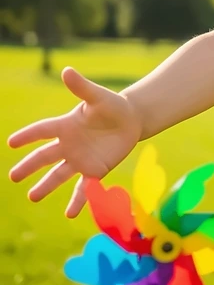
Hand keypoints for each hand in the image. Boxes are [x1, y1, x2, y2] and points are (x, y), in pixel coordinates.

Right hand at [7, 67, 142, 217]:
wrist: (131, 120)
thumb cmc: (112, 106)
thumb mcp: (98, 96)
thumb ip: (82, 87)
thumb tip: (67, 71)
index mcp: (66, 125)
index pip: (42, 131)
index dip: (28, 136)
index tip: (11, 142)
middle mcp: (69, 145)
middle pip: (45, 156)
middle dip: (29, 166)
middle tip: (13, 177)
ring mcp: (80, 159)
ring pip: (59, 175)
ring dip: (46, 186)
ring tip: (33, 197)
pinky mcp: (95, 171)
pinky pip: (84, 188)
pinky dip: (78, 200)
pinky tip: (70, 214)